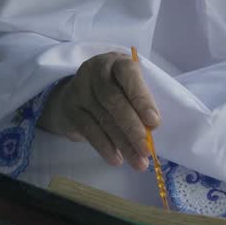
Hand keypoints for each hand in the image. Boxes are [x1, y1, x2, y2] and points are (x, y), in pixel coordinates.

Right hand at [37, 51, 160, 170]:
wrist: (77, 93)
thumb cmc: (115, 87)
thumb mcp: (128, 84)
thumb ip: (139, 98)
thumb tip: (152, 128)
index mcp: (116, 61)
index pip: (128, 74)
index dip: (141, 98)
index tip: (154, 122)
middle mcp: (95, 72)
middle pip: (114, 100)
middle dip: (133, 128)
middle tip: (146, 150)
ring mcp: (80, 90)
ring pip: (103, 119)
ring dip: (123, 144)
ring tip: (138, 162)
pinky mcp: (70, 110)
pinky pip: (89, 131)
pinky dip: (105, 147)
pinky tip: (116, 159)